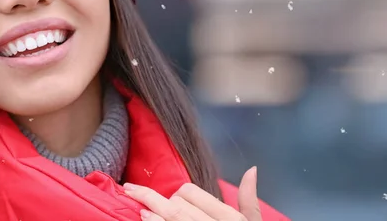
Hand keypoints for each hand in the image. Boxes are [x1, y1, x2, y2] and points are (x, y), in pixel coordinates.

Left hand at [123, 166, 260, 220]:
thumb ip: (249, 200)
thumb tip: (251, 170)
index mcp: (229, 218)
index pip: (192, 193)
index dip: (176, 193)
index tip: (168, 195)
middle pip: (176, 204)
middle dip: (156, 198)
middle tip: (135, 192)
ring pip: (171, 216)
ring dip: (150, 209)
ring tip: (137, 203)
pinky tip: (145, 218)